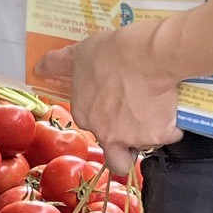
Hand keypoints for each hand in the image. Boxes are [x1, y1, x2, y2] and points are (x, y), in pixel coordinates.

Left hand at [34, 18, 182, 174]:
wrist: (145, 55)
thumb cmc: (110, 52)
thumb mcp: (78, 54)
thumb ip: (58, 64)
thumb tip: (39, 68)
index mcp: (85, 116)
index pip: (95, 128)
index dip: (107, 119)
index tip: (117, 104)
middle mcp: (107, 134)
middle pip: (117, 160)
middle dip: (125, 151)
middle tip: (136, 129)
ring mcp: (133, 138)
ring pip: (145, 146)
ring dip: (150, 134)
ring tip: (157, 110)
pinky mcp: (159, 135)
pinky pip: (170, 135)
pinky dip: (173, 125)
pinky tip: (172, 107)